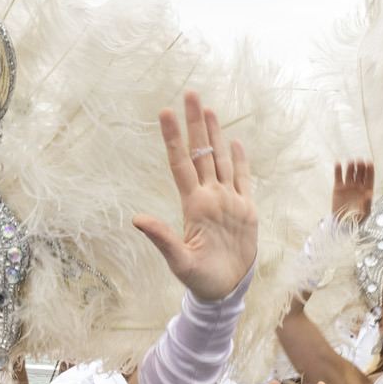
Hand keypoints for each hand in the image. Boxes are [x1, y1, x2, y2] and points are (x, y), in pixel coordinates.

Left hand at [134, 92, 258, 302]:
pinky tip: (234, 142)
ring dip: (215, 134)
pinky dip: (239, 160)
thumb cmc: (200, 278)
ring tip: (208, 109)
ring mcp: (228, 200)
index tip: (165, 113)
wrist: (226, 289)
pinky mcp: (245, 209)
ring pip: (220, 159)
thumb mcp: (179, 260)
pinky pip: (242, 178)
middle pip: (201, 152)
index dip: (173, 138)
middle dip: (195, 124)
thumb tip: (137, 219)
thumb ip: (161, 238)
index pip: (181, 164)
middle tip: (190, 94)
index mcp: (193, 205)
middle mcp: (209, 196)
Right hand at [331, 160, 374, 222]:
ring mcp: (348, 186)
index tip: (369, 163)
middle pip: (360, 173)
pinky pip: (338, 177)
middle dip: (360, 167)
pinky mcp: (338, 188)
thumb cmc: (356, 219)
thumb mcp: (364, 212)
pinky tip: (338, 163)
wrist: (342, 223)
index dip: (370, 170)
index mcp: (367, 190)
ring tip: (351, 162)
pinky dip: (338, 170)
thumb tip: (370, 193)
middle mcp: (358, 186)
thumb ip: (367, 202)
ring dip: (351, 166)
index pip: (369, 178)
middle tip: (360, 161)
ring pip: (350, 173)